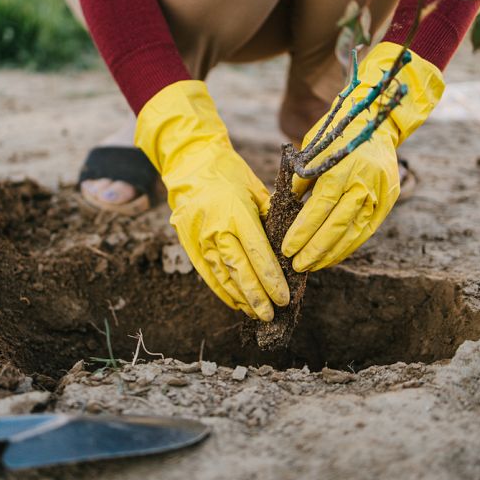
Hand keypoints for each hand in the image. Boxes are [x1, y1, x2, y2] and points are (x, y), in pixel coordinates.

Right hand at [135, 81, 288, 320]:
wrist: (190, 164)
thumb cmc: (230, 174)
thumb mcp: (256, 190)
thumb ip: (272, 217)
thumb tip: (290, 245)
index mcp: (236, 212)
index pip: (258, 253)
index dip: (271, 278)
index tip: (284, 296)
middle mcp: (216, 229)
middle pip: (240, 271)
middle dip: (257, 296)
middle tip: (271, 315)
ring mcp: (200, 239)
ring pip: (223, 276)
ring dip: (241, 298)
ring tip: (257, 313)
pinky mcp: (189, 245)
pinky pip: (208, 274)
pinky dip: (223, 291)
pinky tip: (236, 302)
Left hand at [281, 42, 444, 271]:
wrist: (376, 122)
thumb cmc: (336, 136)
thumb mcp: (313, 152)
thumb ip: (300, 181)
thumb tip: (281, 208)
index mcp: (341, 169)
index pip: (319, 208)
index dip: (302, 232)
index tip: (287, 249)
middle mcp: (363, 183)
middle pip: (337, 225)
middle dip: (315, 249)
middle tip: (297, 265)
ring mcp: (379, 193)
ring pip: (354, 233)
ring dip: (332, 253)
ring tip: (313, 266)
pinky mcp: (388, 201)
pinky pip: (367, 230)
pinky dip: (349, 246)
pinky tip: (333, 256)